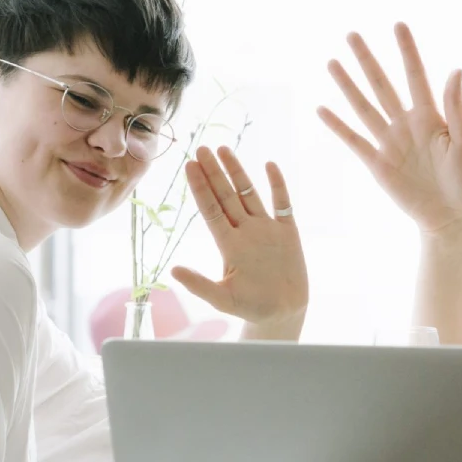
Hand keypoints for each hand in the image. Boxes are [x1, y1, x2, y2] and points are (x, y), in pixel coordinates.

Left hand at [171, 146, 307, 340]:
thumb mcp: (223, 299)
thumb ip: (199, 285)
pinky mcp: (288, 233)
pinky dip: (277, 185)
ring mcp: (266, 229)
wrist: (282, 313)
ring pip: (249, 194)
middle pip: (226, 196)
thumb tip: (173, 271)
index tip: (189, 166)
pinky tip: (269, 165)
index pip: (211, 209)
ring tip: (223, 149)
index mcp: (229, 245)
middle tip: (200, 149)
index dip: (201, 187)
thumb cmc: (251, 308)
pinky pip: (282, 203)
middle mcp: (245, 232)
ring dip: (237, 172)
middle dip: (214, 172)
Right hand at [317, 24, 461, 239]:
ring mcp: (390, 143)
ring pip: (363, 107)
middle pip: (382, 85)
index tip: (398, 25)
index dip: (406, 50)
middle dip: (367, 60)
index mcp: (430, 116)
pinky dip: (337, 126)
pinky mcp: (377, 164)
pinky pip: (354, 141)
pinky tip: (322, 109)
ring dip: (347, 86)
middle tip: (351, 35)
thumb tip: (456, 69)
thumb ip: (457, 107)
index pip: (415, 75)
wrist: (451, 218)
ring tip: (332, 63)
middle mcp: (406, 124)